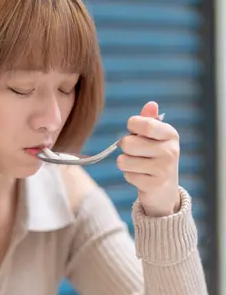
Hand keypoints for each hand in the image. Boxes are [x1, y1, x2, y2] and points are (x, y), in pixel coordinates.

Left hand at [117, 101, 180, 216]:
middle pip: (128, 143)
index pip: (145, 124)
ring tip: (137, 165)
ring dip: (125, 163)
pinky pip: (127, 175)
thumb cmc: (155, 157)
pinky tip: (141, 177)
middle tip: (134, 151)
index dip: (132, 125)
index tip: (133, 129)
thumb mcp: (154, 137)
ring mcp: (163, 169)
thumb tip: (151, 104)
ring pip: (124, 161)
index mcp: (170, 134)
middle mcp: (170, 150)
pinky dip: (129, 176)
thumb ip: (149, 120)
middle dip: (125, 147)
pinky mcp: (154, 185)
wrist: (165, 190)